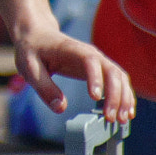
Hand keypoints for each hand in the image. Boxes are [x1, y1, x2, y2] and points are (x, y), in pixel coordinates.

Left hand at [12, 22, 134, 124]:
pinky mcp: (99, 69)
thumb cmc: (32, 49)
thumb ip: (44, 86)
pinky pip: (118, 81)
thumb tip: (61, 107)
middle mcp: (90, 54)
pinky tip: (126, 112)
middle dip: (116, 95)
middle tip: (110, 118)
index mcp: (71, 49)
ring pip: (119, 77)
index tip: (95, 97)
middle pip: (111, 71)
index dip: (96, 78)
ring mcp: (97, 61)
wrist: (37, 35)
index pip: (90, 60)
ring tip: (121, 120)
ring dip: (124, 98)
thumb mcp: (29, 66)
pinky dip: (125, 96)